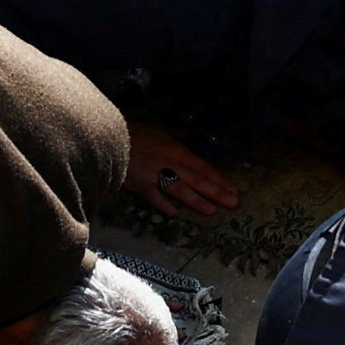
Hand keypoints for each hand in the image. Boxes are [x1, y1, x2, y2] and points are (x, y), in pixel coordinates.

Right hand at [119, 114, 239, 218]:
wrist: (110, 138)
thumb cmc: (135, 132)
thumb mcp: (159, 130)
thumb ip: (174, 138)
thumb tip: (184, 141)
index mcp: (177, 150)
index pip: (203, 167)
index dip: (219, 179)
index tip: (233, 189)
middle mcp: (170, 163)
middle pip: (197, 180)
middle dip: (217, 192)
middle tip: (233, 203)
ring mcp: (156, 175)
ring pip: (180, 190)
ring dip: (197, 201)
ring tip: (213, 211)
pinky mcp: (140, 185)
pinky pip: (155, 197)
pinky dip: (165, 205)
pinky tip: (176, 214)